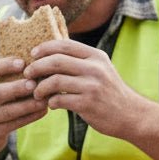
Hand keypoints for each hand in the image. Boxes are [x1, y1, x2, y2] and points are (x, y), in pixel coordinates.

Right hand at [0, 56, 48, 157]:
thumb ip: (4, 81)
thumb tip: (34, 65)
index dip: (6, 65)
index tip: (23, 62)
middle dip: (17, 88)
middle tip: (34, 83)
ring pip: (7, 111)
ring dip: (27, 105)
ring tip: (43, 99)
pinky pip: (13, 125)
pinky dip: (29, 117)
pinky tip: (42, 111)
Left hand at [23, 39, 142, 138]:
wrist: (130, 114)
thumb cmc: (109, 92)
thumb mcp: (100, 70)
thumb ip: (80, 61)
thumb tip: (51, 54)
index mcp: (96, 56)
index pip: (64, 45)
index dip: (45, 47)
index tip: (33, 54)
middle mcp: (95, 68)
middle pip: (56, 61)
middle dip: (36, 67)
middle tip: (28, 74)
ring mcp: (92, 86)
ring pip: (55, 81)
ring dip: (40, 88)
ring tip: (37, 93)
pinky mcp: (88, 104)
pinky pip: (60, 100)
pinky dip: (51, 102)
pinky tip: (51, 104)